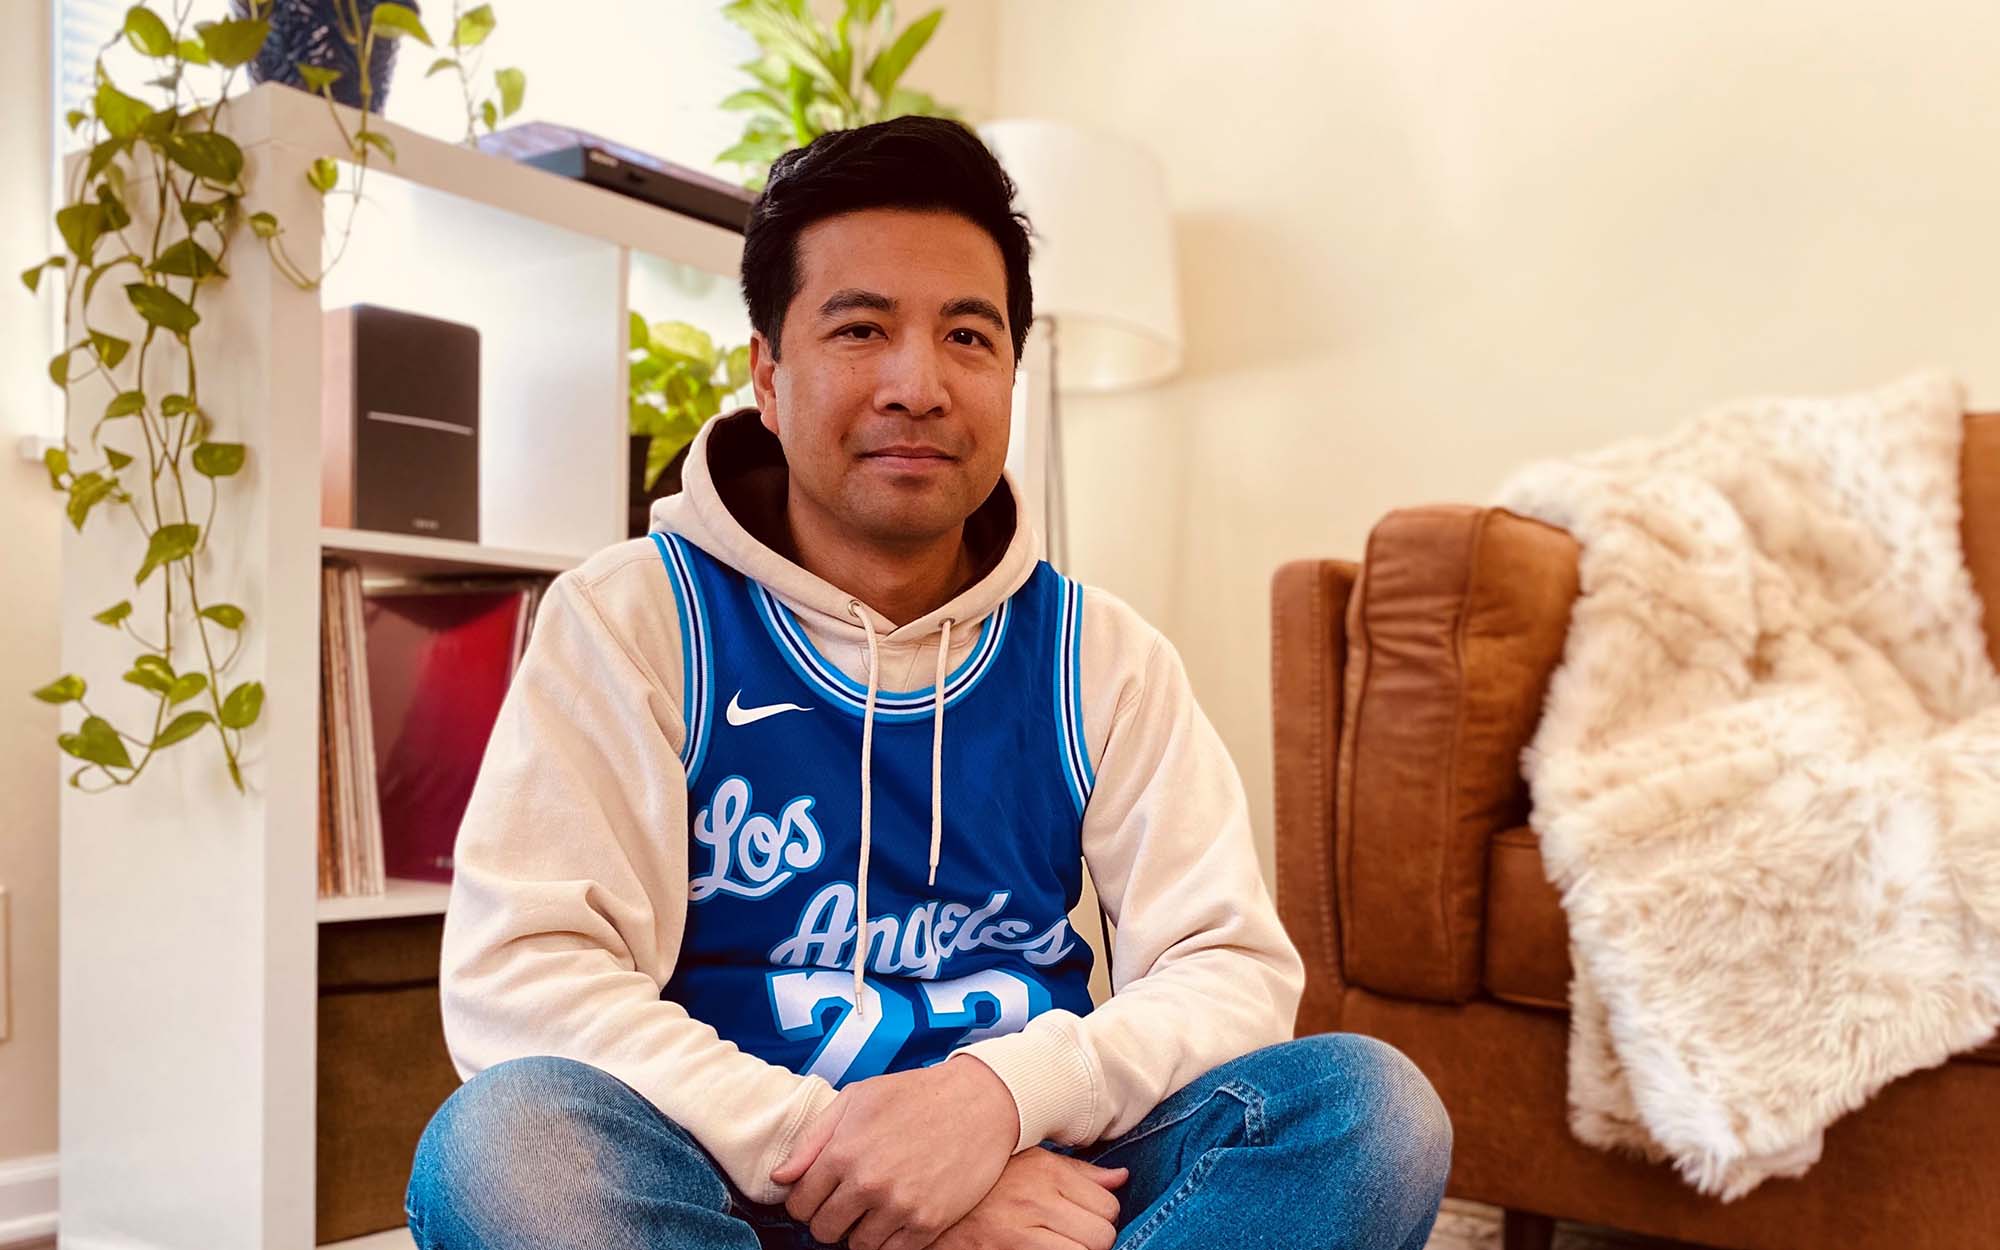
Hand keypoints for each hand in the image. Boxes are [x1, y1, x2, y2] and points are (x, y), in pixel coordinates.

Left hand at [772, 1055, 1021, 1249]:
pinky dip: (889, 1241)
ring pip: (856, 1246)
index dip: (806, 1201)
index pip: (798, 1204)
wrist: (979, 1102)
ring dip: (860, 1231)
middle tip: (848, 1202)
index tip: (821, 1194)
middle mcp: (866, 1183)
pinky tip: (896, 1217)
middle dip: (829, 1219)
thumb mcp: (857, 1099)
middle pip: (823, 1230)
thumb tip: (781, 1178)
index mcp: (842, 1152)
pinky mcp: (927, 1223)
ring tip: (875, 1207)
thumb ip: (812, 1139)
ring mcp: (898, 1206)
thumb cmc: (916, 1095)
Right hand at [933, 1149, 1127, 1249]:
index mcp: (1045, 1172)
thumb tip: (1120, 1179)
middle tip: (1072, 1236)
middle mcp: (1035, 1201)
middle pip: (1102, 1235)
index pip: (1108, 1205)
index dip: (1101, 1216)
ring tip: (1055, 1244)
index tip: (1084, 1217)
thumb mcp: (1027, 1161)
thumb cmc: (980, 1181)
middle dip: (1093, 1241)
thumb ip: (1077, 1172)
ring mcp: (1018, 1234)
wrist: (923, 1199)